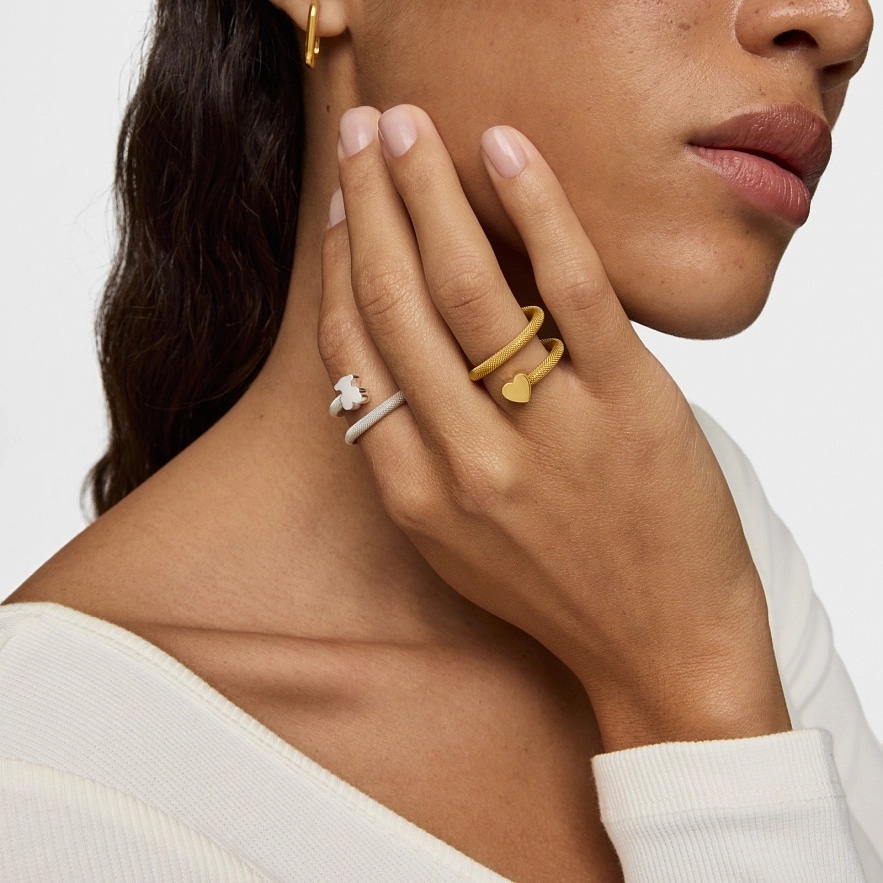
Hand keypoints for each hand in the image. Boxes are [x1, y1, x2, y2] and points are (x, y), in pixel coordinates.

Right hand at [319, 104, 789, 750]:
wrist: (662, 646)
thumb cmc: (556, 589)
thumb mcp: (455, 542)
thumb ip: (410, 456)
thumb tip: (384, 353)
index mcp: (414, 494)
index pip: (354, 354)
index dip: (340, 266)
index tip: (341, 205)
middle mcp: (467, 461)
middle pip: (395, 303)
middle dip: (367, 204)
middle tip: (359, 133)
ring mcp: (547, 431)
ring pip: (467, 286)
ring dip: (427, 192)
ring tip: (408, 126)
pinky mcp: (629, 404)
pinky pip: (571, 288)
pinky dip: (537, 210)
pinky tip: (505, 154)